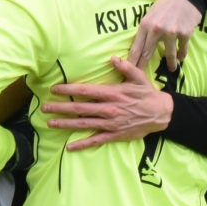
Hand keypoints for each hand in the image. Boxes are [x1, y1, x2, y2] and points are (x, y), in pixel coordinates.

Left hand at [43, 56, 170, 149]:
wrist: (162, 114)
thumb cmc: (148, 94)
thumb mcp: (139, 76)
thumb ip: (124, 67)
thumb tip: (111, 58)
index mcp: (113, 93)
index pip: (85, 91)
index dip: (68, 90)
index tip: (54, 89)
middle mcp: (109, 109)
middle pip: (80, 108)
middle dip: (60, 107)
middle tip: (44, 107)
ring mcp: (111, 123)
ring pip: (84, 124)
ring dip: (65, 124)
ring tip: (50, 123)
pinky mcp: (115, 135)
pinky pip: (96, 140)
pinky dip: (82, 145)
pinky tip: (69, 147)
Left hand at [130, 0, 199, 72]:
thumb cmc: (166, 3)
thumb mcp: (150, 13)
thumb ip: (146, 28)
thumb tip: (140, 43)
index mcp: (145, 25)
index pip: (136, 47)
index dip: (132, 61)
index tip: (127, 71)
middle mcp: (156, 30)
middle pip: (148, 53)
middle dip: (143, 66)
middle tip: (141, 77)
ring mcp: (171, 32)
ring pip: (168, 54)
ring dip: (169, 63)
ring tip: (171, 69)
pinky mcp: (185, 33)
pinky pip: (182, 49)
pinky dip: (182, 55)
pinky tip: (181, 59)